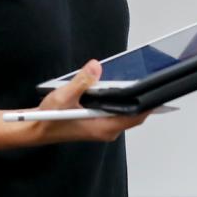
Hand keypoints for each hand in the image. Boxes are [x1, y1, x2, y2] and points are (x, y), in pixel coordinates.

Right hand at [24, 60, 149, 144]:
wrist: (37, 128)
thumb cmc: (49, 119)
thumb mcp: (63, 96)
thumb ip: (81, 81)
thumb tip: (96, 67)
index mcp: (103, 126)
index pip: (136, 116)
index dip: (149, 104)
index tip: (159, 90)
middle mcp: (106, 129)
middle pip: (135, 114)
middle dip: (143, 97)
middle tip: (150, 78)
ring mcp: (103, 126)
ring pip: (126, 112)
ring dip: (131, 98)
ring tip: (136, 79)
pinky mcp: (98, 122)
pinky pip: (116, 111)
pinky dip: (120, 100)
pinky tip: (118, 87)